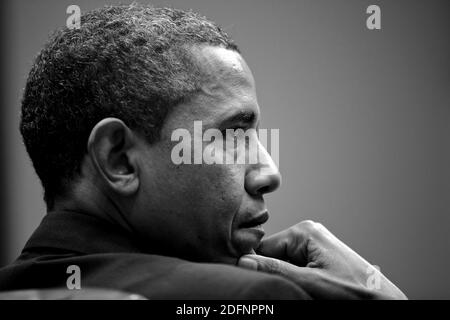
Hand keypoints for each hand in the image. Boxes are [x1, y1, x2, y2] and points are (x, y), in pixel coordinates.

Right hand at [238, 220, 406, 299]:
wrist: (383, 302)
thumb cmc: (355, 293)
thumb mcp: (310, 283)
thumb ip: (275, 270)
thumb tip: (243, 261)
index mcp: (304, 232)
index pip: (263, 246)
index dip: (256, 265)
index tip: (251, 281)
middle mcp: (308, 234)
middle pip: (273, 255)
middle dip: (275, 274)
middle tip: (288, 290)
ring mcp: (314, 246)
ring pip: (283, 264)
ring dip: (286, 279)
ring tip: (302, 291)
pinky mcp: (319, 258)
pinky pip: (296, 268)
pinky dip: (295, 281)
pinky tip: (306, 290)